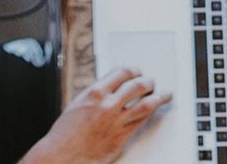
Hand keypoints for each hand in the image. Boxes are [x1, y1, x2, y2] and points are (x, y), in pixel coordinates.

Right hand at [21, 68, 172, 163]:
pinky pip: (142, 122)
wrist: (61, 155)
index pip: (122, 72)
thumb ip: (97, 94)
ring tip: (165, 95)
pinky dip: (150, 114)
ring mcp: (116, 121)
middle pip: (138, 85)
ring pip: (146, 104)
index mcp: (94, 92)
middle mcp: (107, 104)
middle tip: (152, 82)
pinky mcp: (121, 137)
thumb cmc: (65, 132)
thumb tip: (113, 87)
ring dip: (159, 97)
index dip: (134, 70)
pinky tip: (154, 111)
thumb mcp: (78, 103)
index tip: (137, 72)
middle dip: (148, 82)